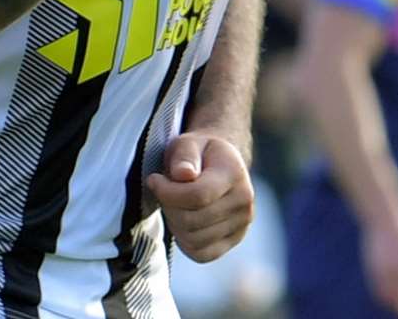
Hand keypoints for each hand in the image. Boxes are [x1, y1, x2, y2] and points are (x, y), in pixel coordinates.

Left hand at [146, 132, 254, 261]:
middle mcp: (244, 201)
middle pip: (193, 220)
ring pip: (194, 239)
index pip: (199, 195)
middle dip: (168, 206)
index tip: (153, 180)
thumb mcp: (187, 143)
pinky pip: (201, 254)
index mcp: (234, 173)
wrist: (220, 164)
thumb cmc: (198, 153)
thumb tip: (183, 174)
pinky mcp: (234, 240)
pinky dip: (184, 241)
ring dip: (174, 223)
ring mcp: (242, 224)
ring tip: (173, 204)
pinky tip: (180, 220)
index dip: (168, 192)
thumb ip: (184, 156)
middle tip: (162, 191)